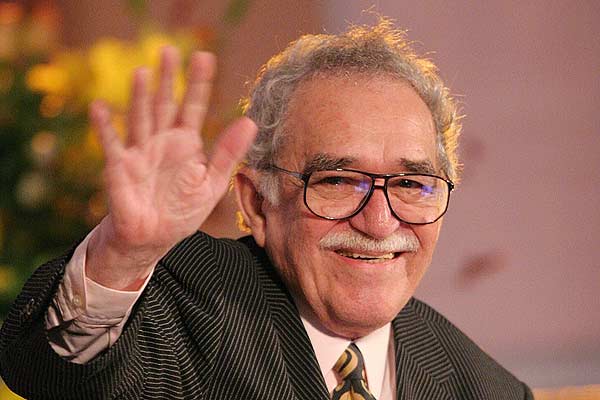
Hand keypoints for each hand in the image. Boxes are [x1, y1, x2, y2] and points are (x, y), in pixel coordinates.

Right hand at [86, 47, 256, 289]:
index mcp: (186, 143)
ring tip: (142, 71)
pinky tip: (100, 108)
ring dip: (140, 96)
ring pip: (140, 117)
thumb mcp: (212, 182)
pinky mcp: (120, 167)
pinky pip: (112, 144)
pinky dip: (105, 127)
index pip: (194, 107)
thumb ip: (228, 153)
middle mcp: (162, 141)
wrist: (154, 238)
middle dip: (167, 78)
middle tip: (170, 50)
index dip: (199, 84)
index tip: (205, 57)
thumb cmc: (182, 210)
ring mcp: (140, 151)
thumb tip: (250, 121)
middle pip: (165, 103)